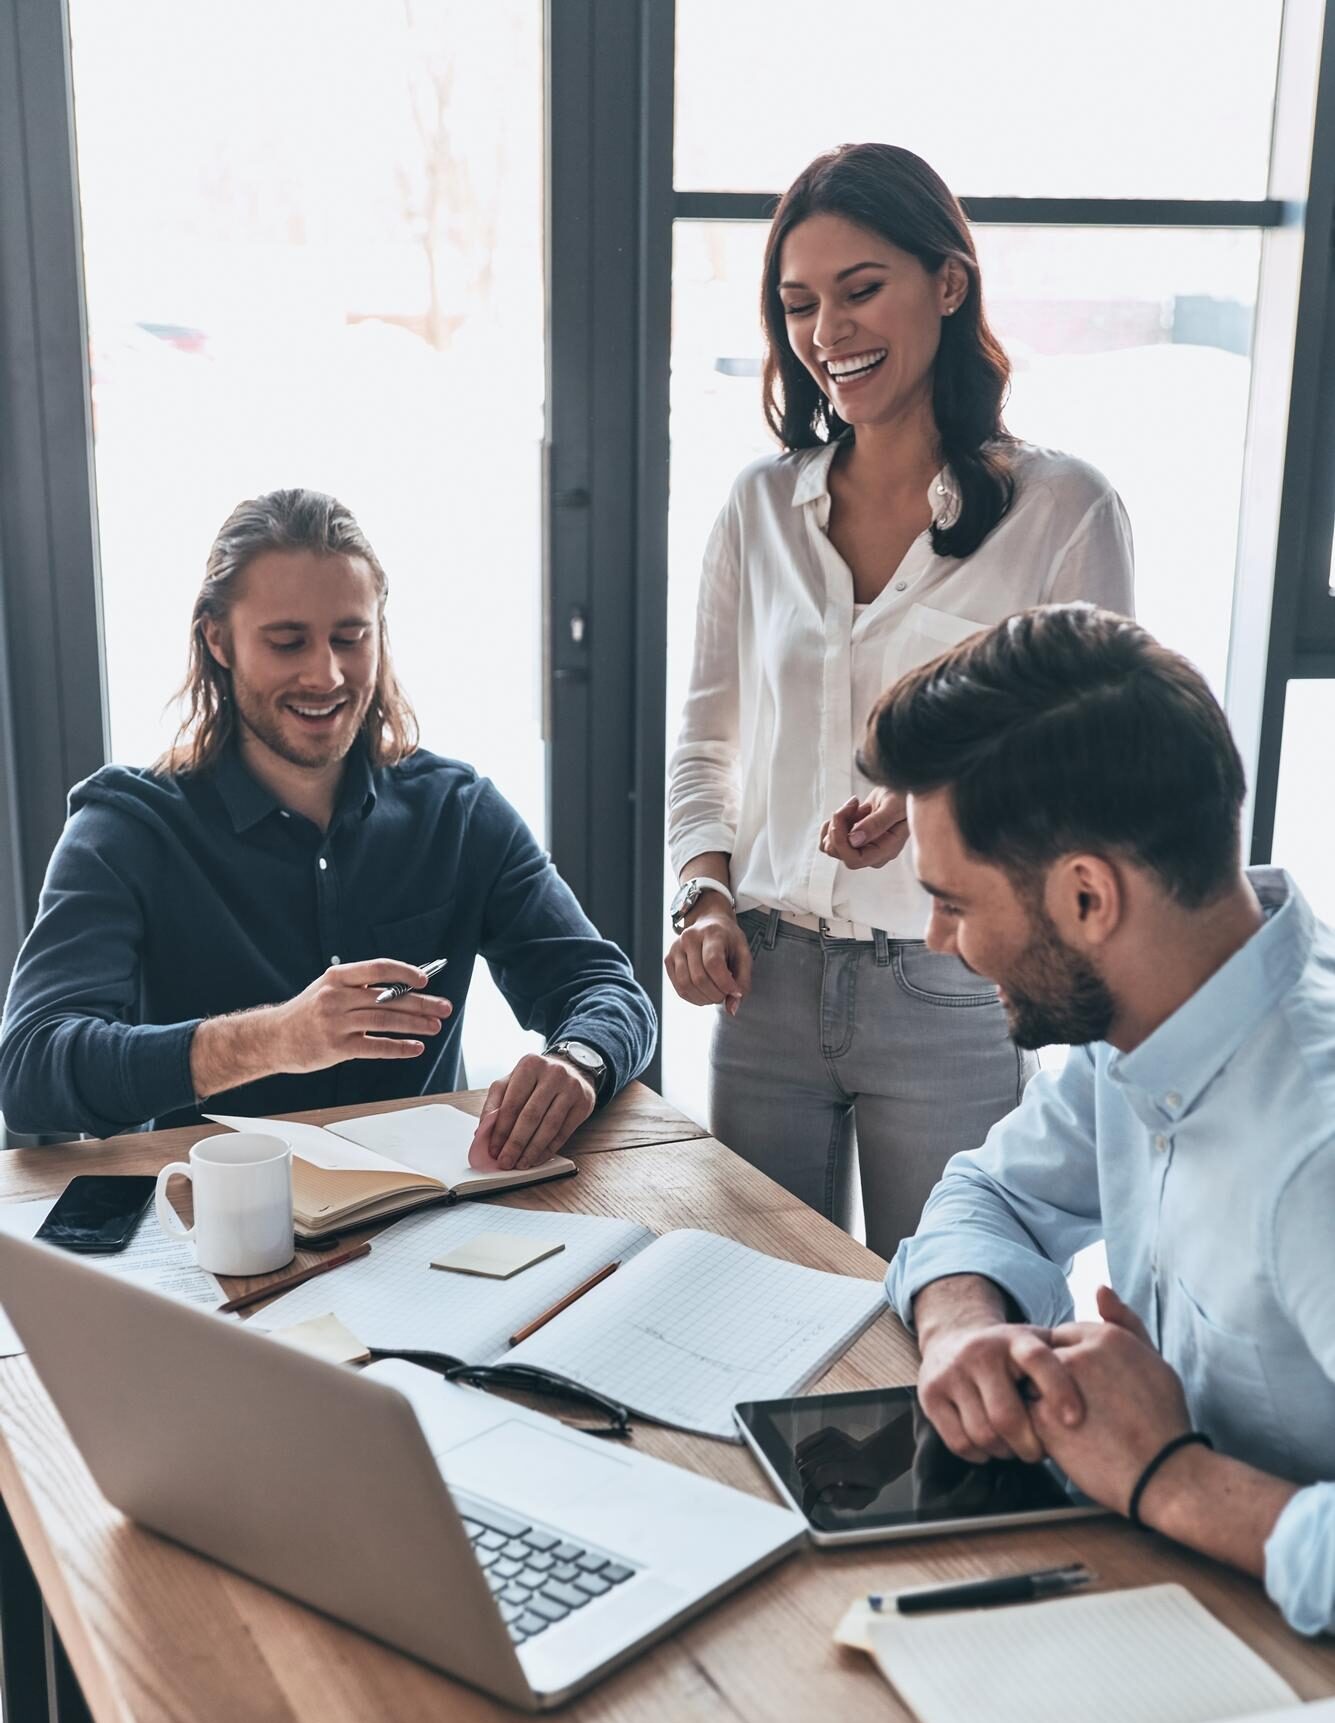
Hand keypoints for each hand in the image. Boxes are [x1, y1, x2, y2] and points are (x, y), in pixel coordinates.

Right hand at [270, 961, 451, 1072]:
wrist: (274, 1038)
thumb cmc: (309, 1012)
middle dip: (421, 1003)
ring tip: (435, 1027)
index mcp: (338, 976)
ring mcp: (336, 1022)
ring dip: (415, 1024)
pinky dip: (398, 1047)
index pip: (378, 968)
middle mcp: (336, 997)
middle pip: (388, 997)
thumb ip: (362, 987)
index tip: (425, 980)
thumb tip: (406, 987)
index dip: (405, 972)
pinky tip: (415, 1048)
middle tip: (444, 1008)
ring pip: (385, 1020)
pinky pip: (375, 1047)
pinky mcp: (336, 1047)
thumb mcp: (329, 988)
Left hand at [467, 1052, 596, 1171]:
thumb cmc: (536, 1078)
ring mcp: (571, 1088)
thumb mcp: (512, 1081)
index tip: (493, 1149)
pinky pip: (564, 1132)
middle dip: (515, 1144)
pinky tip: (537, 1158)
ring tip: (521, 1164)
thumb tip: (483, 1132)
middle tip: (505, 1161)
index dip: (500, 1130)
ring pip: (549, 1127)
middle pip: (530, 1116)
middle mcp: (553, 1073)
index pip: (512, 1103)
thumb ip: (495, 1103)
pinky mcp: (583, 1103)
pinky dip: (549, 1149)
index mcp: (529, 1065)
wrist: (572, 1068)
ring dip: (532, 1150)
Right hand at [664, 905, 751, 1014]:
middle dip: (715, 994)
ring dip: (704, 999)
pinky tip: (704, 994)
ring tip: (715, 995)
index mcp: (711, 933)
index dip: (725, 984)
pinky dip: (693, 998)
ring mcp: (675, 948)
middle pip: (699, 977)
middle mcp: (689, 938)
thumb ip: (743, 981)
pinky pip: (679, 987)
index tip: (734, 991)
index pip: (713, 963)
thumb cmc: (729, 940)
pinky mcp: (668, 959)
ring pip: (686, 985)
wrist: (709, 923)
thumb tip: (732, 1009)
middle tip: (725, 994)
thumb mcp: (744, 954)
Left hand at [820, 788, 909, 868]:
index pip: (854, 860)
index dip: (841, 841)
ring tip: (854, 806)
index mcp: (886, 850)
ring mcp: (861, 848)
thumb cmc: (904, 798)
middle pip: (839, 852)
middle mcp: (872, 854)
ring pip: (831, 845)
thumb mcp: (893, 806)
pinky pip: (830, 839)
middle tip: (853, 804)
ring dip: (837, 822)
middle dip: (838, 825)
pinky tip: (848, 810)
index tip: (843, 815)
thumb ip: (877, 823)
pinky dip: (833, 822)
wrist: (903, 793)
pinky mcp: (852, 840)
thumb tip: (854, 841)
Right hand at [917, 1319, 1083, 1463]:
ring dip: (1005, 1451)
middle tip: (1041, 1452)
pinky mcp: (930, 1393)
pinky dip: (981, 1454)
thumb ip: (1072, 1355)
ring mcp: (952, 1371)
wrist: (954, 1336)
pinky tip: (992, 1444)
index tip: (1075, 1421)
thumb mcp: (1040, 1342)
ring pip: (984, 1434)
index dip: (1058, 1390)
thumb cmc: (1011, 1353)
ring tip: (1016, 1446)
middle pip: (1007, 1416)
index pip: (1038, 1360)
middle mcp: (981, 1350)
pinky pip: (960, 1442)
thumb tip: (1111, 1379)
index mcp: (1016, 1338)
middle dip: (1030, 1445)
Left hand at [1028, 1286, 1189, 1515]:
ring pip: (1032, 1383)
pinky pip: (1026, 1414)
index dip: (1074, 1366)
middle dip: (1054, 1381)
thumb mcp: (1154, 1360)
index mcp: (1106, 1336)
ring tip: (1074, 1428)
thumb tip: (1099, 1287)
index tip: (1089, 1390)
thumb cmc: (1163, 1421)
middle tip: (1082, 1412)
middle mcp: (1078, 1353)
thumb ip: (1124, 1321)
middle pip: (1045, 1358)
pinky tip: (1066, 1442)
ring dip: (1042, 1400)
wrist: (1165, 1475)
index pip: (1065, 1336)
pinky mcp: (1043, 1417)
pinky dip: (1038, 1427)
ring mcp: (1057, 1385)